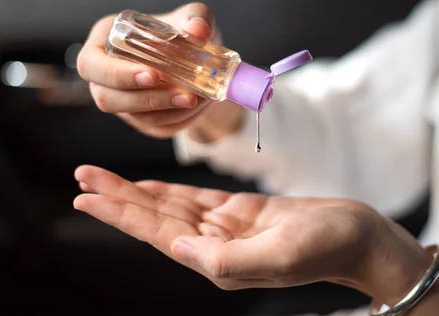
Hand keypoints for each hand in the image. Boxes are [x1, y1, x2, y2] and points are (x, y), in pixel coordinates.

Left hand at [72, 165, 438, 310]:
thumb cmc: (326, 246)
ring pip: (170, 207)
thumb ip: (225, 260)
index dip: (121, 213)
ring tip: (102, 178)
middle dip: (117, 197)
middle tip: (82, 177)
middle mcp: (214, 247)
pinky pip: (195, 200)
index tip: (87, 196)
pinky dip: (169, 192)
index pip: (157, 234)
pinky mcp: (240, 213)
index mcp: (217, 262)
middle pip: (155, 218)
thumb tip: (175, 247)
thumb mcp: (279, 256)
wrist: (357, 236)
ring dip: (136, 192)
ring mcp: (226, 229)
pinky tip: (149, 187)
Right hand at [76, 3, 242, 139]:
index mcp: (104, 40)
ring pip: (136, 116)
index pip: (90, 64)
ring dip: (171, 110)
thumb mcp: (191, 16)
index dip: (116, 74)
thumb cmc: (181, 30)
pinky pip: (156, 126)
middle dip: (147, 100)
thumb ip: (195, 17)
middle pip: (106, 99)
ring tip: (200, 97)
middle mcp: (105, 74)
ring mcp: (121, 100)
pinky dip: (180, 118)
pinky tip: (199, 105)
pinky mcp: (141, 119)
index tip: (152, 75)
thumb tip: (199, 30)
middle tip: (185, 96)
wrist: (196, 57)